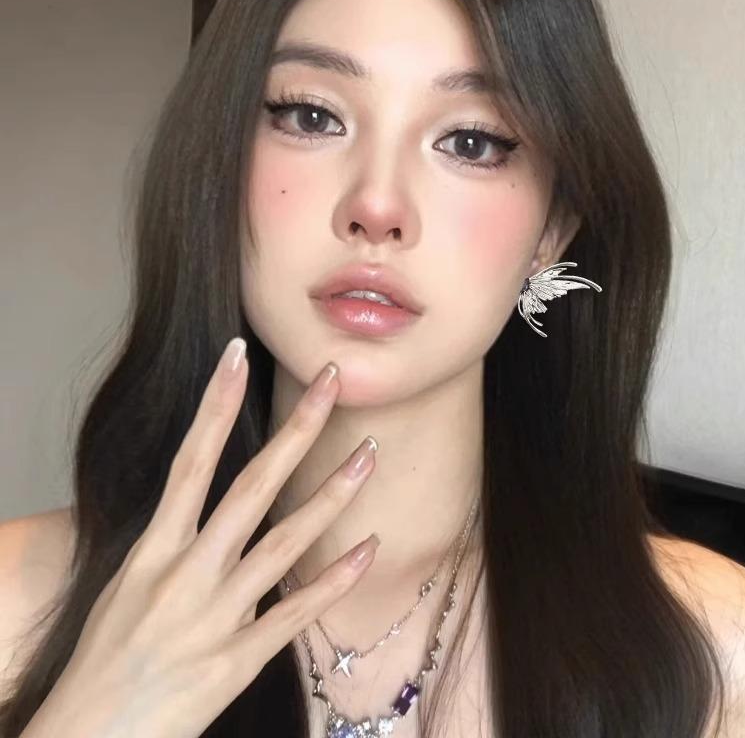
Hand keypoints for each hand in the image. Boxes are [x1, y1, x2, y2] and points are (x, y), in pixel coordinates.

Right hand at [23, 340, 378, 737]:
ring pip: (286, 541)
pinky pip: (297, 611)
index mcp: (153, 550)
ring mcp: (217, 615)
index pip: (191, 460)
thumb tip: (208, 513)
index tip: (238, 355)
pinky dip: (334, 578)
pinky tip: (369, 546)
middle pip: (252, 486)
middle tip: (333, 381)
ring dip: (332, 495)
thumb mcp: (126, 587)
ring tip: (369, 454)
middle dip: (296, 429)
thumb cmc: (104, 661)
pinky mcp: (240, 659)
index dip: (215, 404)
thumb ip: (172, 545)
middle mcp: (187, 573)